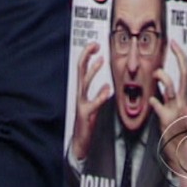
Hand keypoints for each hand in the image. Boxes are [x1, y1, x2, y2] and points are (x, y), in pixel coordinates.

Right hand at [71, 41, 110, 160]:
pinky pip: (93, 103)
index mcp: (82, 91)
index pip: (82, 69)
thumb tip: (107, 85)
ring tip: (101, 61)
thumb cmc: (87, 123)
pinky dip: (99, 96)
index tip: (94, 45)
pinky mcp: (85, 114)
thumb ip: (99, 94)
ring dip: (92, 71)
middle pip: (80, 71)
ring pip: (84, 83)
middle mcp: (79, 94)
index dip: (87, 56)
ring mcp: (81, 103)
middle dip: (86, 56)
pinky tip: (106, 90)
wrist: (80, 141)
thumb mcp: (93, 106)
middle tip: (94, 45)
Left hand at [150, 39, 186, 132]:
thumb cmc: (175, 131)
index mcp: (184, 98)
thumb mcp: (171, 112)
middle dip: (180, 58)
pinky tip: (153, 102)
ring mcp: (177, 108)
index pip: (185, 73)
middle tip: (173, 44)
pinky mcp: (167, 118)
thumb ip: (164, 101)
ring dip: (162, 77)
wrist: (180, 150)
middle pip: (184, 74)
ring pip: (171, 85)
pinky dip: (154, 101)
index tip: (174, 44)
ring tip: (155, 74)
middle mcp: (183, 101)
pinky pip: (158, 103)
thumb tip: (155, 92)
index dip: (180, 57)